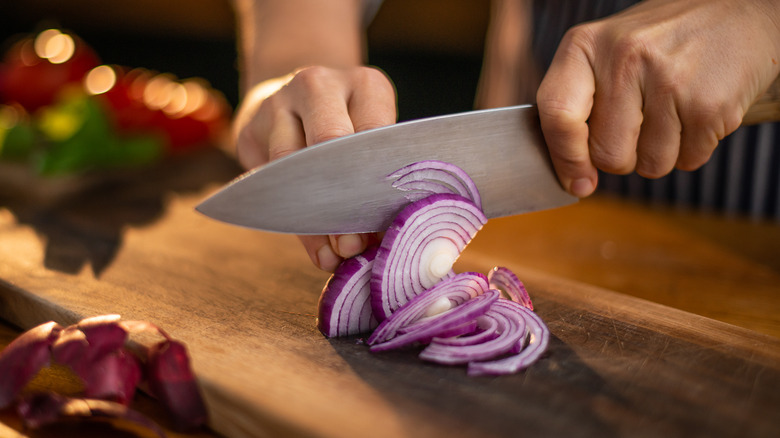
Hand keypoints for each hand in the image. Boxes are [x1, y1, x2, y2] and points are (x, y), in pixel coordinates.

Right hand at [232, 65, 396, 270]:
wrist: (294, 98)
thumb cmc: (350, 128)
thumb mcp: (374, 138)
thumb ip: (378, 179)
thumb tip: (382, 241)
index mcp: (364, 85)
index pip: (374, 131)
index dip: (378, 180)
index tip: (384, 224)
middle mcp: (319, 85)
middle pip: (329, 141)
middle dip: (343, 199)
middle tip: (354, 245)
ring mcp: (278, 103)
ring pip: (292, 164)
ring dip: (315, 219)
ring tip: (334, 255)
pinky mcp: (249, 130)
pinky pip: (269, 182)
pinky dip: (293, 222)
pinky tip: (315, 249)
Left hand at [537, 0, 779, 197]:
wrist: (740, 11)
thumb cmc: (661, 42)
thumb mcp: (606, 52)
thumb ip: (579, 105)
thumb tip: (572, 177)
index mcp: (585, 45)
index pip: (557, 114)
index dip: (565, 158)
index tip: (578, 183)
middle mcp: (624, 57)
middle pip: (606, 154)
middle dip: (623, 155)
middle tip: (642, 123)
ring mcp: (669, 80)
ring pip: (649, 165)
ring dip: (661, 153)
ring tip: (673, 111)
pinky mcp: (708, 104)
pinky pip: (688, 160)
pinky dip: (693, 148)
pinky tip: (697, 111)